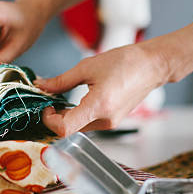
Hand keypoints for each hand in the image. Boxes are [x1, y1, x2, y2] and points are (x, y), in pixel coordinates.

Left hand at [36, 41, 169, 136]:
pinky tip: (77, 101)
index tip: (46, 106)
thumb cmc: (125, 63)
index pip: (64, 129)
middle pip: (70, 130)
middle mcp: (105, 120)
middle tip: (50, 99)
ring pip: (79, 128)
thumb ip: (61, 81)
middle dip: (55, 117)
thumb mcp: (87, 67)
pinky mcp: (113, 121)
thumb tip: (41, 86)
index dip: (49, 120)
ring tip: (62, 98)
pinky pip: (89, 124)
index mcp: (99, 106)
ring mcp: (110, 123)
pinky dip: (78, 115)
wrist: (151, 65)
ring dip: (66, 116)